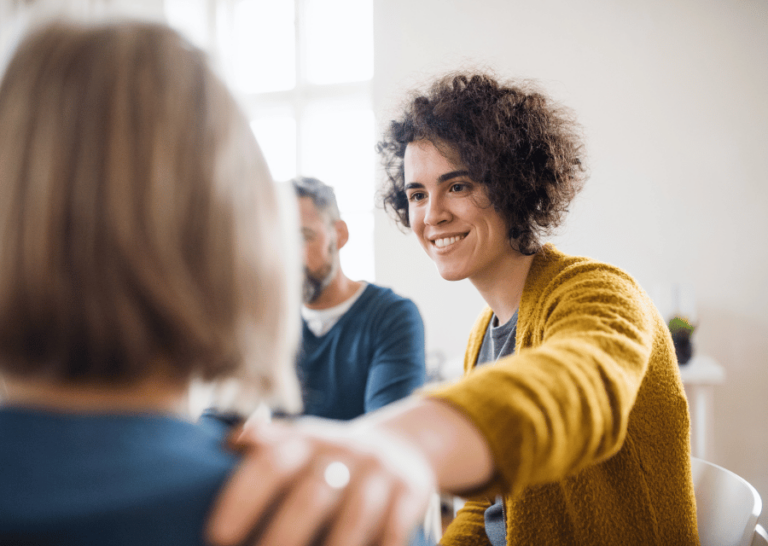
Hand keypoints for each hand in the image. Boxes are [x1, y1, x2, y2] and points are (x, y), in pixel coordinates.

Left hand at [205, 416, 435, 545]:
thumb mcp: (300, 443)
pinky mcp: (410, 491)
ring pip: (354, 516)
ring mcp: (378, 471)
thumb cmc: (330, 458)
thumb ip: (264, 445)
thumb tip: (226, 445)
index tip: (217, 537)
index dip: (242, 499)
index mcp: (305, 440)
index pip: (270, 464)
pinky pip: (394, 529)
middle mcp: (343, 450)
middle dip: (282, 537)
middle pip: (311, 495)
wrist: (401, 446)